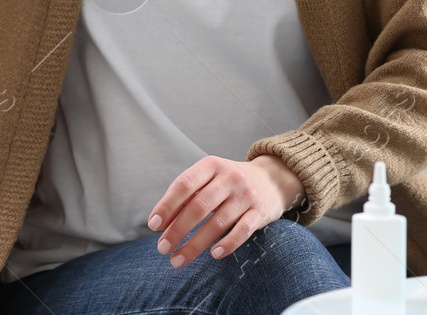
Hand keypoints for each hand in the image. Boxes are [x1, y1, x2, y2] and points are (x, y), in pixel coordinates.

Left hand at [147, 154, 303, 268]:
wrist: (273, 179)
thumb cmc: (229, 183)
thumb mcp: (209, 179)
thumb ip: (187, 197)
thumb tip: (160, 224)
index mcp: (212, 166)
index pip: (185, 184)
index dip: (167, 205)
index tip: (153, 225)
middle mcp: (230, 177)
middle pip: (199, 206)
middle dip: (178, 230)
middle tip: (162, 249)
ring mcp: (246, 195)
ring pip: (218, 222)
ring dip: (195, 245)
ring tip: (178, 260)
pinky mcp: (260, 212)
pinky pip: (243, 231)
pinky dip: (228, 244)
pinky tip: (213, 255)